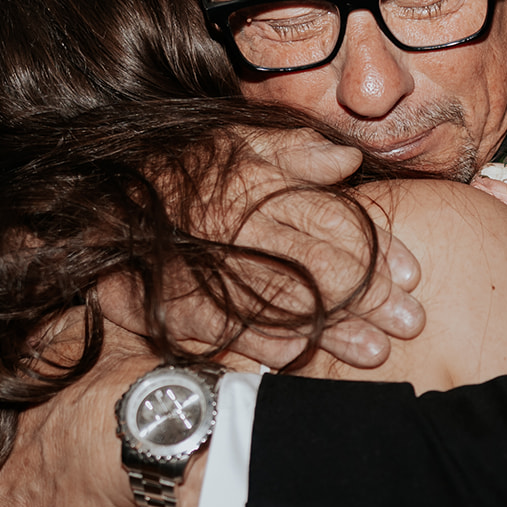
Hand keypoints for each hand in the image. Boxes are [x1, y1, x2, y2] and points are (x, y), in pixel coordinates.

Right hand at [99, 127, 423, 368]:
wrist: (93, 204)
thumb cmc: (175, 172)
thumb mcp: (232, 143)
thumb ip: (291, 151)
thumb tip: (347, 161)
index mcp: (260, 188)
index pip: (333, 220)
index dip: (377, 248)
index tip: (413, 275)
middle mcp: (241, 228)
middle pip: (318, 264)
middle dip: (369, 297)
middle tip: (411, 322)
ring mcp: (210, 268)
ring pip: (282, 301)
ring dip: (330, 330)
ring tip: (373, 353)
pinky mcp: (177, 303)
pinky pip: (226, 329)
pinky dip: (260, 345)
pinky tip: (294, 363)